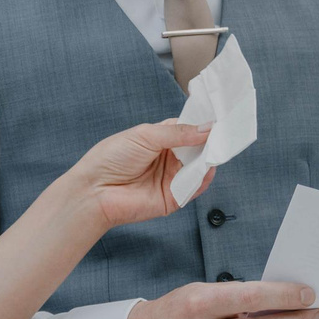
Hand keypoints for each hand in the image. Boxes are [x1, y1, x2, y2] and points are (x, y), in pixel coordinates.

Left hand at [61, 121, 214, 229]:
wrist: (94, 190)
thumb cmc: (111, 158)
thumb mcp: (146, 135)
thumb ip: (178, 132)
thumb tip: (207, 128)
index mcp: (161, 140)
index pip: (188, 130)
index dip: (202, 126)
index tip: (219, 120)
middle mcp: (169, 158)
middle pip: (197, 149)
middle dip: (210, 143)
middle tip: (224, 135)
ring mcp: (172, 178)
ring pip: (199, 168)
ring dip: (208, 160)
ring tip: (217, 150)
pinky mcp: (173, 198)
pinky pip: (194, 188)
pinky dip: (203, 179)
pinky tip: (207, 168)